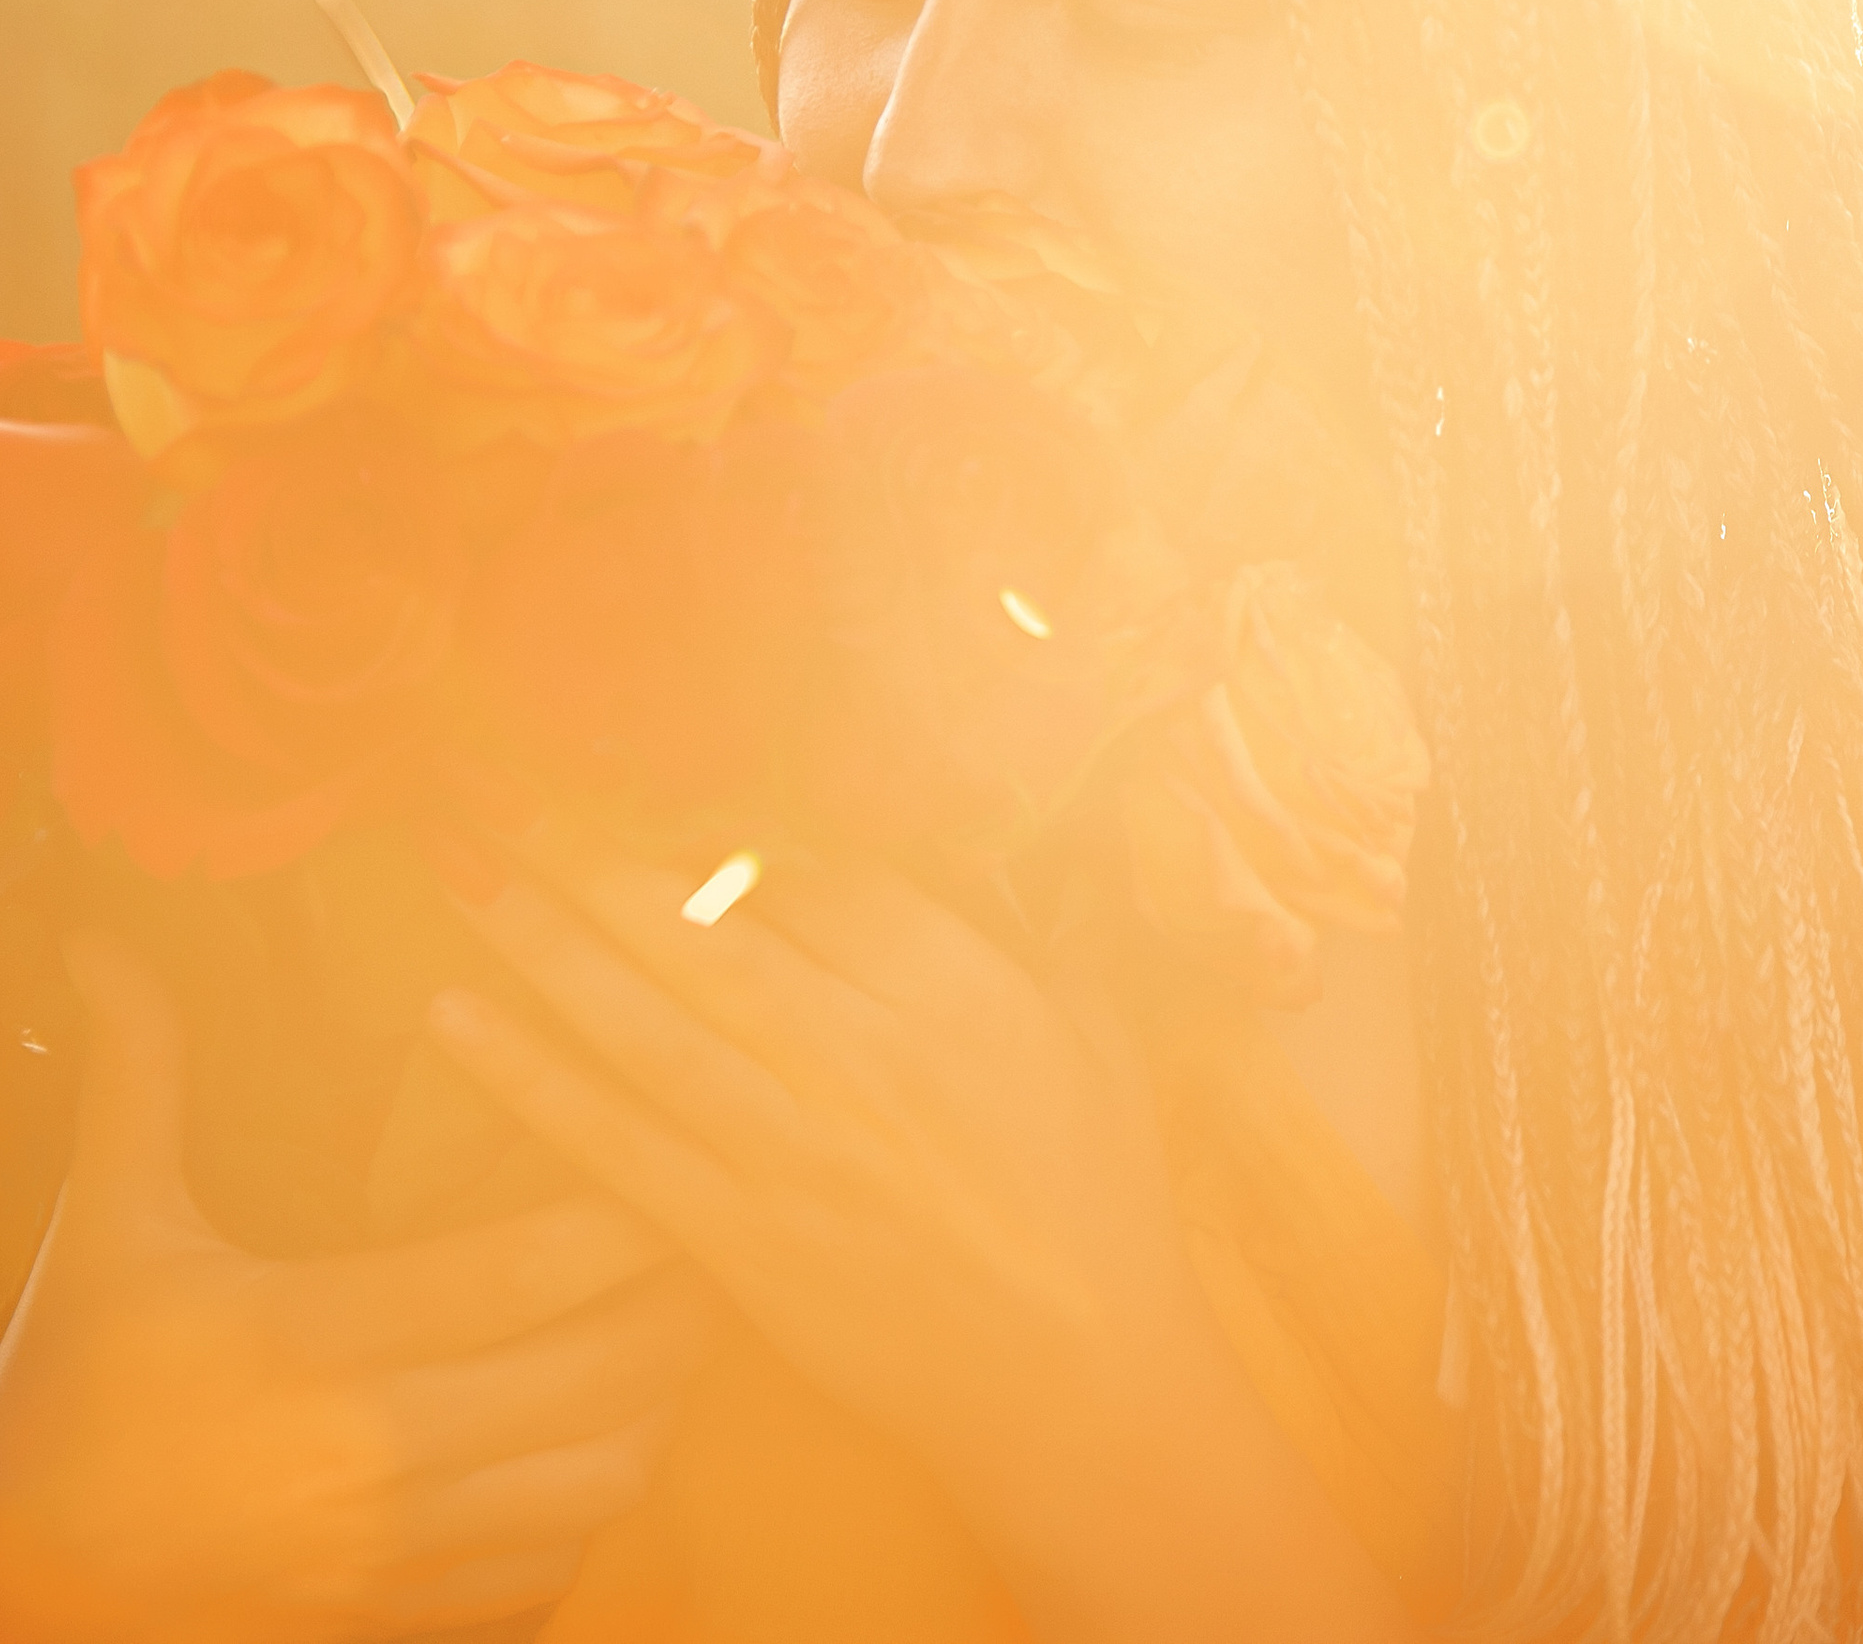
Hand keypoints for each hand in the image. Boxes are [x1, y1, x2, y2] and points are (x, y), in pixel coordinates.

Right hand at [0, 932, 710, 1643]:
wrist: (8, 1586)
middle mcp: (370, 1453)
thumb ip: (140, 1080)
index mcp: (312, 1341)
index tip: (666, 1152)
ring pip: (599, 1481)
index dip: (622, 1210)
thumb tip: (108, 946)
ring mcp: (389, 1551)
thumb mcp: (107, 1229)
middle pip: (599, 1376)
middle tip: (706, 1227)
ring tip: (669, 1330)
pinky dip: (593, 1505)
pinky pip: (549, 1569)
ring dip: (654, 1404)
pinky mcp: (392, 1618)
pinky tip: (596, 1438)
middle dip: (677, 1299)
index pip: (520, 1270)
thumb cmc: (68, 1396)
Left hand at [431, 833, 1415, 1643]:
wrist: (1073, 1371)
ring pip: (640, 1024)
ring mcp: (790, 1147)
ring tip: (463, 876)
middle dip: (589, 854)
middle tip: (501, 796)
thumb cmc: (1098, 1191)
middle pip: (699, 929)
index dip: (720, 828)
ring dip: (540, 945)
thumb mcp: (1099, 1028)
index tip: (656, 796)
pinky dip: (529, 1079)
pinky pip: (613, 1144)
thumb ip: (1042, 927)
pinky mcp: (741, 1237)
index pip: (809, 873)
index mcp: (949, 986)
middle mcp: (857, 1052)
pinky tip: (457, 1021)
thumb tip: (1009, 839)